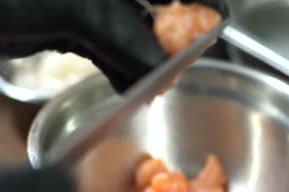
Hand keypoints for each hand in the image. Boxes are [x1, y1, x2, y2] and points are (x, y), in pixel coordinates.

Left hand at [0, 0, 226, 93]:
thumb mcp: (69, 8)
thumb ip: (119, 34)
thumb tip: (159, 65)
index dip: (198, 2)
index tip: (218, 23)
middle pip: (153, 10)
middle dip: (170, 39)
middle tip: (182, 68)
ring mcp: (88, 8)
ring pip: (130, 32)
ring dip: (145, 60)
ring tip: (158, 86)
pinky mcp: (70, 26)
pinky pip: (106, 49)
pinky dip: (120, 69)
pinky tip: (129, 86)